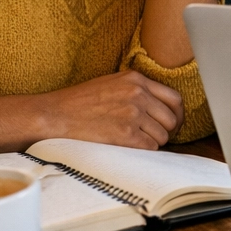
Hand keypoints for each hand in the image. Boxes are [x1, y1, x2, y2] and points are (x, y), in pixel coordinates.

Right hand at [30, 72, 184, 149]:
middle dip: (166, 132)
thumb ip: (136, 89)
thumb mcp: (111, 83)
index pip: (175, 99)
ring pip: (162, 136)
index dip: (177, 115)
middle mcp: (138, 94)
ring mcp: (133, 114)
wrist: (53, 115)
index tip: (173, 124)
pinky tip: (129, 147)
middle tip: (155, 138)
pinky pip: (150, 147)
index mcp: (136, 79)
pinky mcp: (125, 134)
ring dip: (152, 143)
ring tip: (134, 141)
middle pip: (172, 119)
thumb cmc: (78, 102)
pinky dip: (144, 151)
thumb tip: (159, 107)